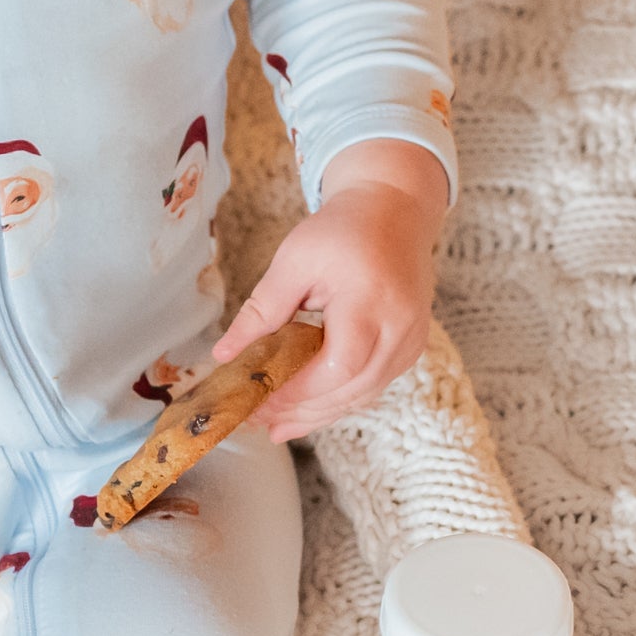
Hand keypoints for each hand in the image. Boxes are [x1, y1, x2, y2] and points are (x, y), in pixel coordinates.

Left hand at [211, 139, 446, 444]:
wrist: (395, 209)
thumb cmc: (343, 229)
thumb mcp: (294, 260)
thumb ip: (262, 310)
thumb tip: (224, 354)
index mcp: (370, 300)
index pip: (337, 366)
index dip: (298, 393)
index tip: (258, 403)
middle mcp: (400, 326)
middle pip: (352, 389)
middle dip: (304, 412)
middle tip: (259, 423)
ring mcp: (411, 339)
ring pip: (365, 394)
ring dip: (321, 414)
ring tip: (278, 426)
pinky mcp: (411, 346)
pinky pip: (376, 384)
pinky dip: (342, 399)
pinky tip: (311, 407)